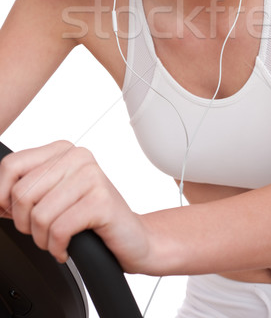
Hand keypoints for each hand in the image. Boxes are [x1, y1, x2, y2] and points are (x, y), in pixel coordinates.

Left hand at [0, 140, 148, 271]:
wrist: (130, 236)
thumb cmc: (90, 218)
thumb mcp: (52, 197)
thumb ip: (24, 192)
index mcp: (63, 150)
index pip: (11, 165)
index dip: (3, 196)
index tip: (14, 213)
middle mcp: (78, 157)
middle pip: (22, 193)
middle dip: (25, 224)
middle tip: (43, 230)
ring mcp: (92, 176)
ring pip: (39, 215)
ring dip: (43, 239)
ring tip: (58, 239)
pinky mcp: (101, 201)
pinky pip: (58, 230)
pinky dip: (57, 248)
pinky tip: (67, 247)